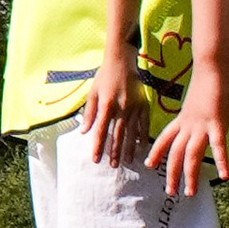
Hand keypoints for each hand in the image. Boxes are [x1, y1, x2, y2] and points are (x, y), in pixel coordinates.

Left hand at [81, 55, 149, 169]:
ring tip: (127, 161)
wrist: (122, 61)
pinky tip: (141, 147)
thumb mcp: (93, 92)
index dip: (98, 146)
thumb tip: (84, 131)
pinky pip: (144, 124)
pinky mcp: (144, 105)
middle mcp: (121, 108)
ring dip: (128, 148)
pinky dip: (142, 136)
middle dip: (115, 152)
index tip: (96, 159)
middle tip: (114, 166)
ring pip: (131, 132)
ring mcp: (134, 107)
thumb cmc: (104, 77)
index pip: (101, 130)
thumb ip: (89, 113)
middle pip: (117, 134)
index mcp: (106, 105)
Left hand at [150, 71, 228, 199]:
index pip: (165, 138)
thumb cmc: (209, 76)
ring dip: (190, 175)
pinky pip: (218, 145)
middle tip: (170, 191)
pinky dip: (221, 161)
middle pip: (176, 152)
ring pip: (191, 154)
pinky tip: (225, 176)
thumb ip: (199, 108)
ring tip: (189, 192)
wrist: (212, 64)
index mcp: (183, 117)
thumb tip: (202, 111)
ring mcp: (202, 124)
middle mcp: (189, 124)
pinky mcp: (217, 122)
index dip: (156, 152)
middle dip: (172, 173)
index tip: (149, 164)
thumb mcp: (199, 97)